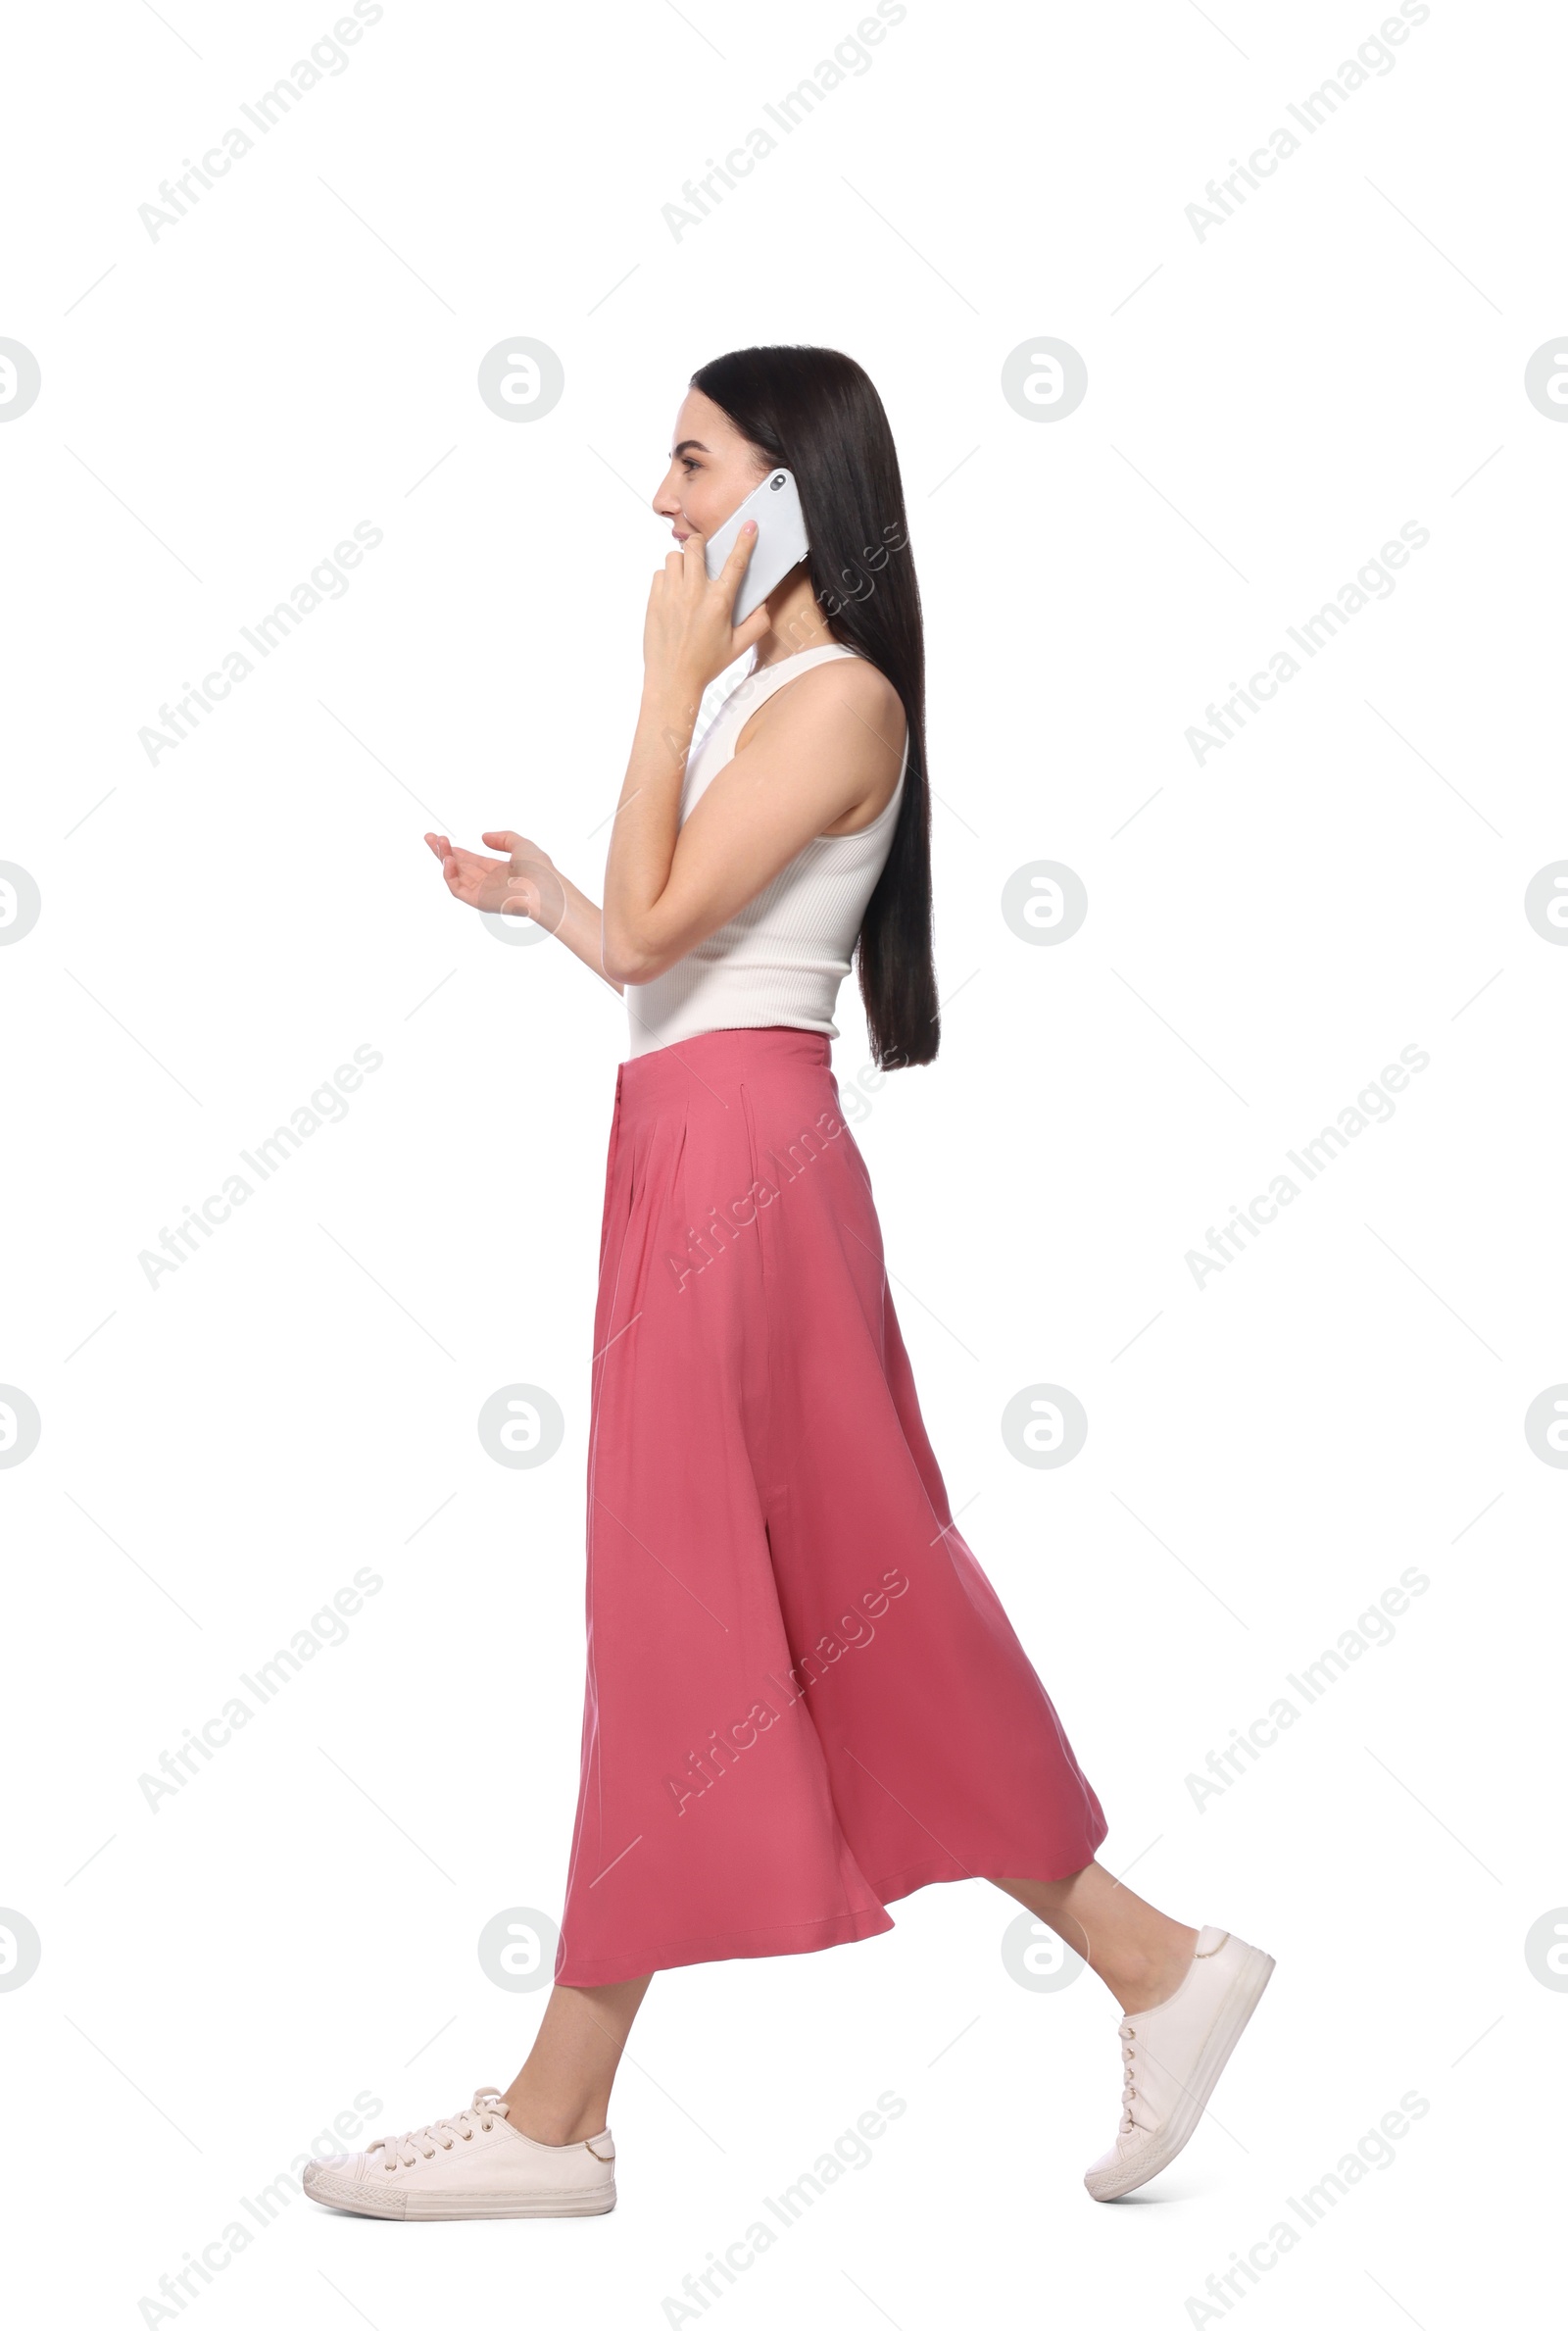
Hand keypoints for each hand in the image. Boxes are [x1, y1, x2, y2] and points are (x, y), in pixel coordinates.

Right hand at [423, 830, 565, 929]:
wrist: (545, 889)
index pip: (472, 860)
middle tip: (429, 837)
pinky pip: (456, 888)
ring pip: (455, 875)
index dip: (456, 850)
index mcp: (499, 872)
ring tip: (438, 842)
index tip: (442, 838)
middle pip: (459, 867)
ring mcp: (482, 892)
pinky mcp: (478, 901)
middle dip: (443, 852)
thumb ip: (503, 838)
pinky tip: (448, 859)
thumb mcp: (522, 845)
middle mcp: (489, 883)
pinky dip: (449, 875)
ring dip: (444, 858)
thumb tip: (483, 837)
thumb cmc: (540, 869)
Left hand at [642, 522, 771, 703]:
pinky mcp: (654, 600)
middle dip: (699, 544)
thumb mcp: (738, 647)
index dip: (744, 541)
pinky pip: (660, 573)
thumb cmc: (705, 665)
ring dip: (682, 561)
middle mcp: (695, 594)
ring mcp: (671, 595)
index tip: (748, 526)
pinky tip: (673, 592)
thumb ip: (757, 624)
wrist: (672, 680)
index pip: (735, 563)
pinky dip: (667, 577)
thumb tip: (764, 605)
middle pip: (695, 546)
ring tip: (686, 576)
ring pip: (673, 556)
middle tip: (702, 553)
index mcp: (719, 603)